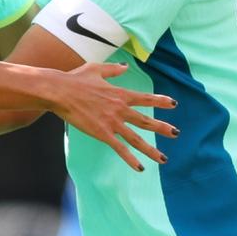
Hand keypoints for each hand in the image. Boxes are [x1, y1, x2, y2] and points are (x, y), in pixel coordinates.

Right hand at [49, 62, 178, 171]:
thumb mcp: (96, 69)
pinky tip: (140, 168)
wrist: (60, 91)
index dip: (160, 101)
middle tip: (176, 133)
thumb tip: (125, 67)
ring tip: (164, 158)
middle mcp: (120, 109)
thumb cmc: (75, 79)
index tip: (173, 104)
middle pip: (145, 120)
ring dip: (151, 149)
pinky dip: (130, 158)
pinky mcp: (102, 133)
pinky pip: (120, 148)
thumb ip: (113, 70)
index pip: (145, 98)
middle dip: (162, 128)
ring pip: (136, 138)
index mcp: (119, 94)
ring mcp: (112, 122)